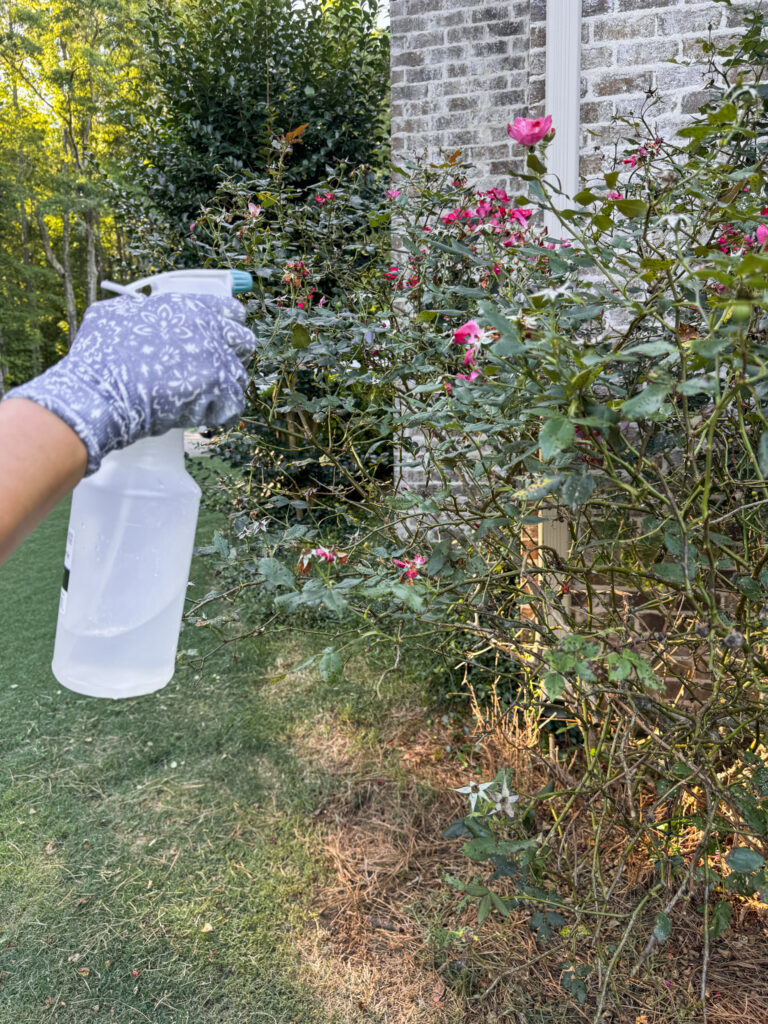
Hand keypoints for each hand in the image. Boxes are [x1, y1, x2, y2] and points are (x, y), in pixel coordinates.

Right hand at [3, 291, 255, 473]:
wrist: (98, 392)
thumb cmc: (98, 357)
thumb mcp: (114, 315)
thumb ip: (139, 310)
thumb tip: (140, 310)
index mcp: (184, 307)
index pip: (230, 310)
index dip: (229, 326)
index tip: (224, 340)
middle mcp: (205, 327)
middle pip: (244, 342)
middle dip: (233, 357)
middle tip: (213, 373)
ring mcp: (214, 358)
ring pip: (238, 377)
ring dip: (223, 390)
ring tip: (199, 400)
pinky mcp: (215, 389)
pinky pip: (233, 406)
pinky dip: (218, 415)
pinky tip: (200, 416)